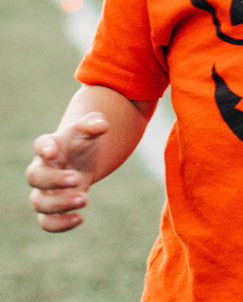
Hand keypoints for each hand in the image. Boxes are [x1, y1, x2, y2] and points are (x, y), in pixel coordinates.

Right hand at [27, 113, 109, 232]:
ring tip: (85, 199)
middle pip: (35, 177)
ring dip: (60, 204)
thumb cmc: (84, 139)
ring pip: (39, 202)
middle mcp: (43, 168)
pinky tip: (79, 219)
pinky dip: (59, 224)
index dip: (44, 148)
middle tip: (77, 179)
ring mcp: (45, 190)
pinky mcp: (53, 207)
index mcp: (51, 145)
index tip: (52, 151)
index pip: (40, 144)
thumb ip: (95, 123)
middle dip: (54, 180)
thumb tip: (102, 126)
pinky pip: (46, 222)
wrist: (82, 157)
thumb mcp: (92, 126)